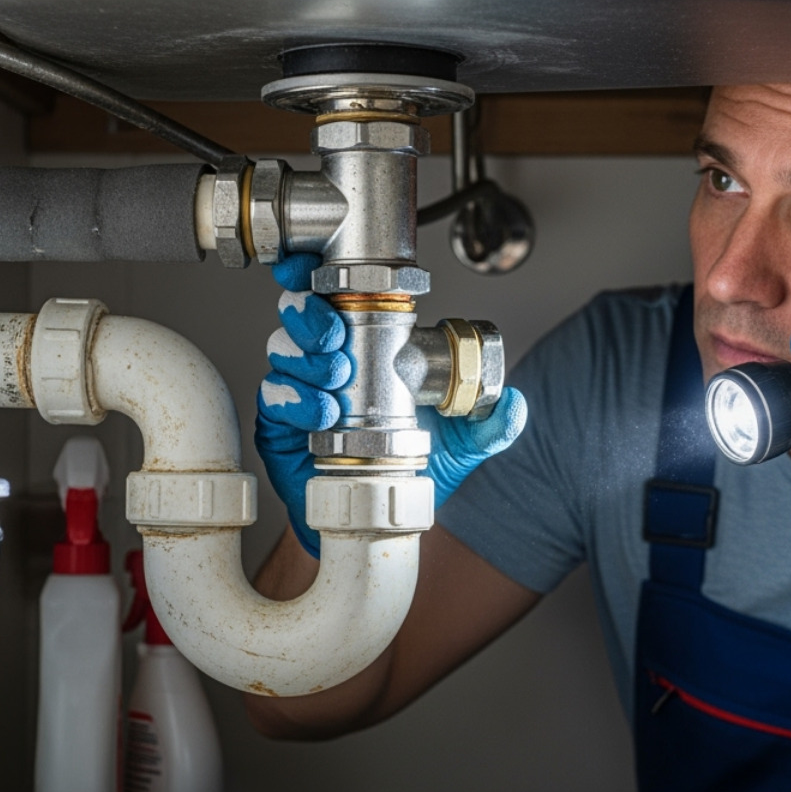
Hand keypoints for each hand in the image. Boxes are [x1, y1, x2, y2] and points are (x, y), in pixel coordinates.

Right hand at [254, 253, 527, 556]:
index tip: (326, 272)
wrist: (379, 519)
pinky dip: (295, 398)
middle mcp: (329, 360)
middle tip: (336, 338)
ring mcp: (302, 389)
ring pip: (284, 349)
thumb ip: (490, 425)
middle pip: (300, 312)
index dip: (323, 276)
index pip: (339, 297)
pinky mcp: (280, 423)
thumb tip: (516, 403)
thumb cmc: (410, 469)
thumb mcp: (462, 445)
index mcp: (369, 348)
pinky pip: (273, 396)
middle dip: (313, 316)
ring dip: (307, 357)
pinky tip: (321, 412)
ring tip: (336, 379)